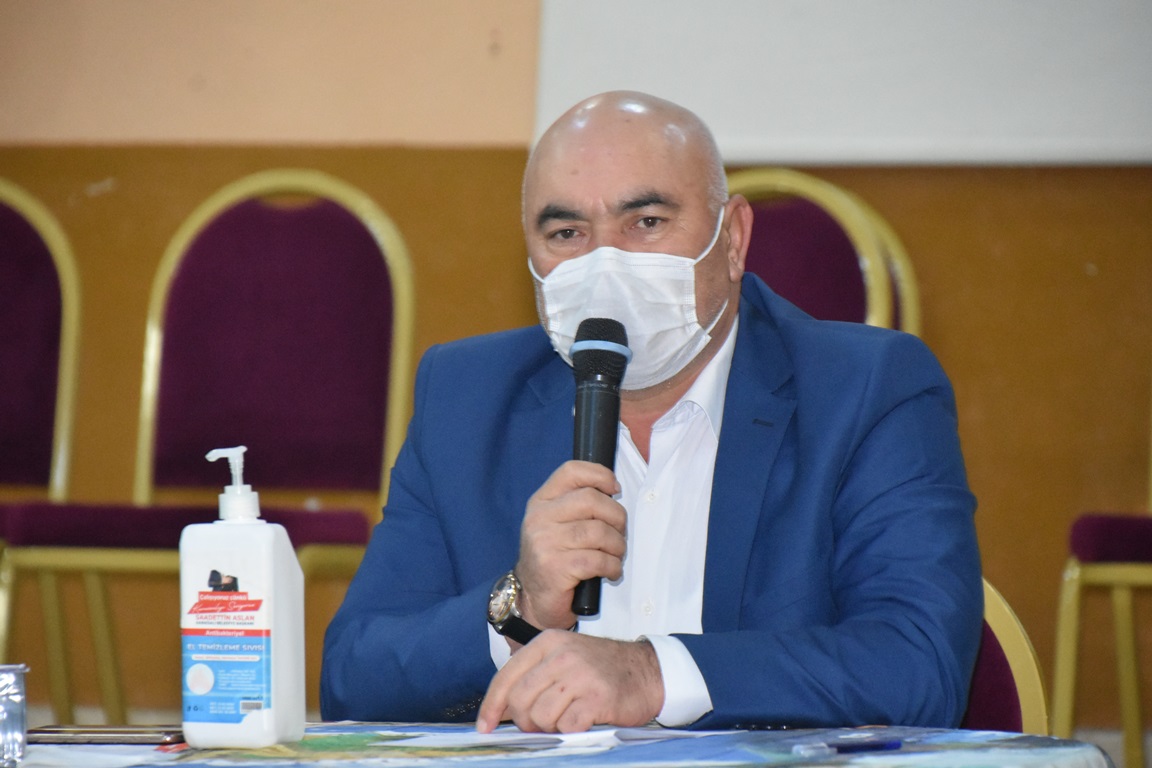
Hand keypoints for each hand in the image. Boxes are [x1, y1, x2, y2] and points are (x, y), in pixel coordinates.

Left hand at [476, 631, 663, 732]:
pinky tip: (583, 721)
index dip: (492, 706)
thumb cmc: (602, 669)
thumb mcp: (564, 658)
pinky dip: (571, 731)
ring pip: (540, 716)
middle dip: (524, 722)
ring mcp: (580, 675)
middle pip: (519, 700)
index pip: (506, 677)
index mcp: (548, 642)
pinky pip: (567, 726)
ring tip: (567, 718)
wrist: (647, 671)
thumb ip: (534, 676)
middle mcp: (561, 655)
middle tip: (540, 725)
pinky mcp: (597, 697)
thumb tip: (501, 710)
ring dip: (550, 727)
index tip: (485, 727)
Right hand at [515, 461, 626, 629]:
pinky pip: (598, 560)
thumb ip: (577, 505)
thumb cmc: (554, 559)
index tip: (615, 489)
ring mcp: (545, 542)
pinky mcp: (555, 568)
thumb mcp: (557, 524)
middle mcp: (539, 518)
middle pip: (591, 500)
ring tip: (615, 555)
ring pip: (598, 531)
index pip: (571, 471)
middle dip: (616, 517)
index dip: (599, 474)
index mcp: (541, 502)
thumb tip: (613, 490)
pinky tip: (611, 572)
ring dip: (617, 546)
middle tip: (619, 534)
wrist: (533, 600)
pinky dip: (612, 566)